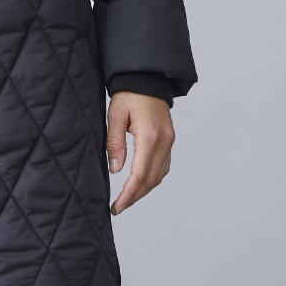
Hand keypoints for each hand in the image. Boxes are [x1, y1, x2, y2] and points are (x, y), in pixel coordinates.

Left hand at [105, 92, 173, 214]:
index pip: (140, 174)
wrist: (146, 78)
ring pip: (160, 175)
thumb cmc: (128, 94)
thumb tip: (115, 170)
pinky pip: (163, 166)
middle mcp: (164, 141)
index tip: (117, 206)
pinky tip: (140, 183)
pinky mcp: (170, 139)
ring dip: (144, 189)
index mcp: (150, 136)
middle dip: (135, 196)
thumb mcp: (115, 116)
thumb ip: (115, 143)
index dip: (128, 194)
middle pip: (152, 179)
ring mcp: (170, 141)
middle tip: (118, 207)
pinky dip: (152, 178)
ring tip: (127, 199)